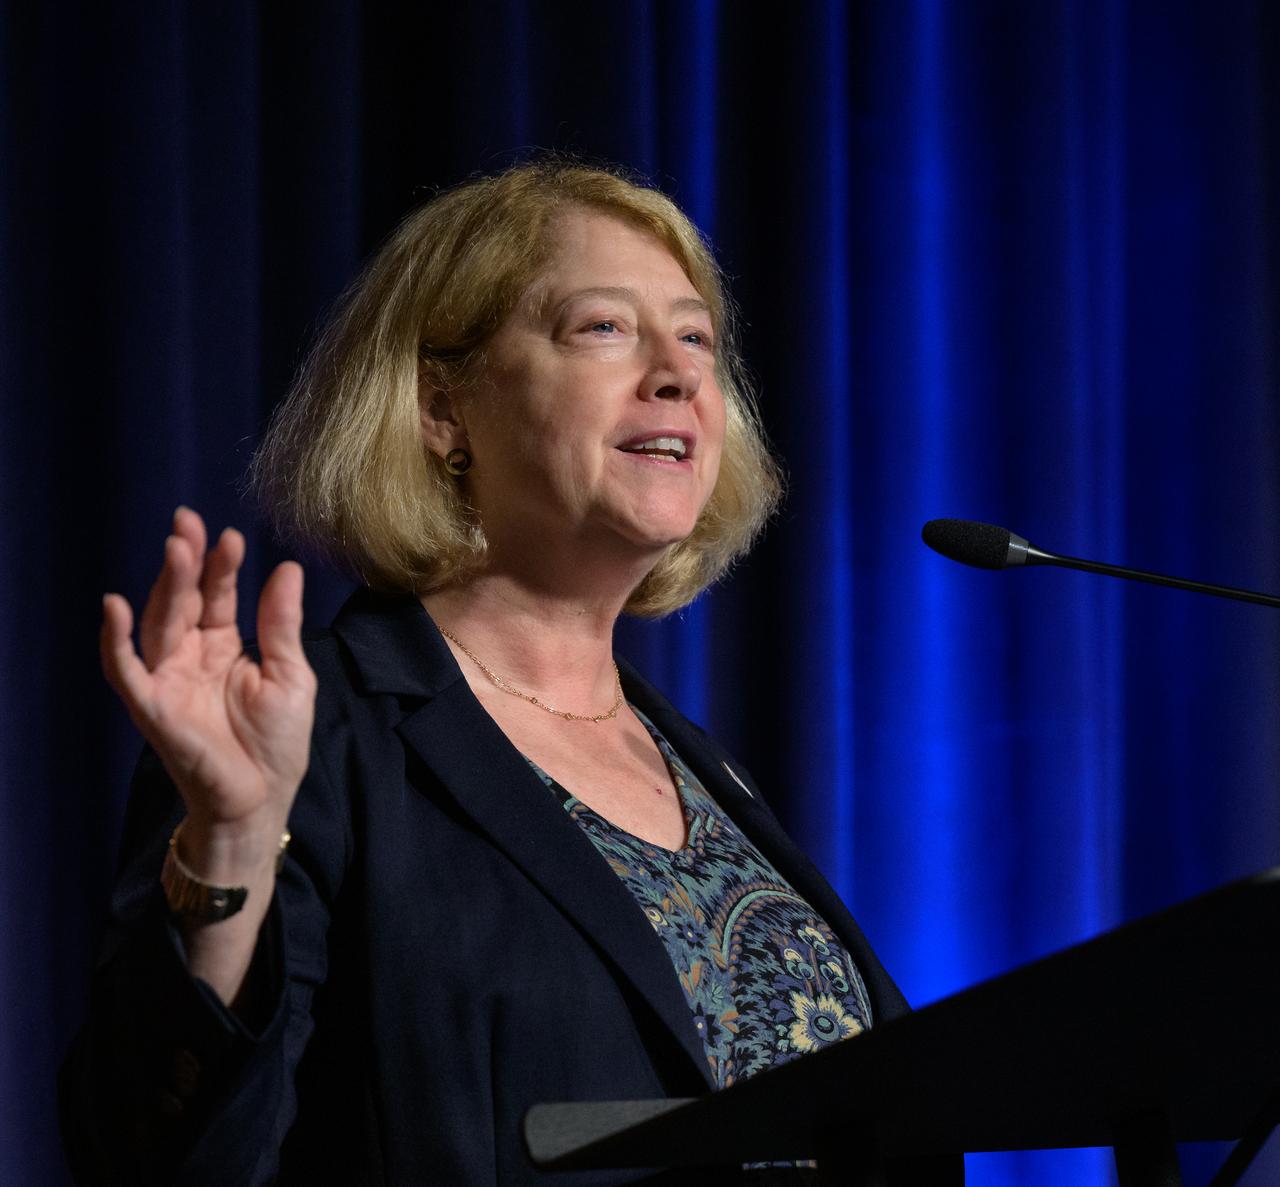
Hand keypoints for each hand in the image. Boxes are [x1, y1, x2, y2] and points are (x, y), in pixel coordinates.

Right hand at [101, 508, 316, 863]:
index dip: (221, 566)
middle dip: (186, 562)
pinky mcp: (152, 708)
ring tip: (176, 548)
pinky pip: (126, 672)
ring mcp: (168, 681)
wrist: (262, 799)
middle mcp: (190, 657)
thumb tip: (287, 568)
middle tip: (189, 523)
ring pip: (158, 624)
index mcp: (223, 647)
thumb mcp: (290, 675)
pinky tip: (117, 607)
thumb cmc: (277, 743)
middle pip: (182, 601)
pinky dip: (116, 642)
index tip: (231, 536)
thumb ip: (281, 624)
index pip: (217, 596)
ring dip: (164, 586)